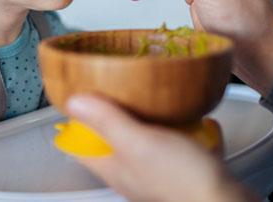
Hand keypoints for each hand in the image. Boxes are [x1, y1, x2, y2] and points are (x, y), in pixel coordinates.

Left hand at [66, 95, 255, 201]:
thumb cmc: (184, 182)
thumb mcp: (138, 142)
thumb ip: (106, 121)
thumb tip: (75, 102)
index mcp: (115, 167)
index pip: (82, 144)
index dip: (79, 119)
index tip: (83, 93)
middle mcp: (134, 172)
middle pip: (114, 139)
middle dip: (117, 113)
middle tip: (121, 89)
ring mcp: (159, 173)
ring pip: (148, 141)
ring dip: (154, 119)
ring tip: (160, 100)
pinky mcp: (185, 173)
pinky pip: (182, 145)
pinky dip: (189, 130)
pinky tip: (198, 120)